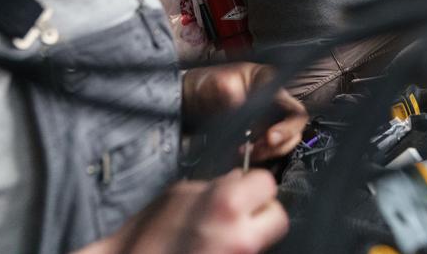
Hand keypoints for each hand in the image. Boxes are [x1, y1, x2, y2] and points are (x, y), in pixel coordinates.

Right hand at [76, 170, 287, 253]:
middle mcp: (241, 235)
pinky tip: (215, 248)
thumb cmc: (148, 233)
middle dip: (262, 212)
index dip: (254, 184)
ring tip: (222, 233)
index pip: (267, 183)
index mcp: (228, 203)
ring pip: (266, 241)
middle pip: (278, 217)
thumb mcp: (179, 193)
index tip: (244, 187)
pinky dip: (237, 249)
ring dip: (251, 233)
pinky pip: (249, 253)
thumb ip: (215, 185)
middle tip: (241, 213)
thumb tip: (239, 180)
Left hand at [183, 63, 307, 161]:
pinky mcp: (256, 136)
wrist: (186, 101)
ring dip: (265, 152)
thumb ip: (231, 95)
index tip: (269, 138)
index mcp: (269, 83)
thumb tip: (242, 107)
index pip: (292, 109)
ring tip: (243, 152)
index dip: (287, 127)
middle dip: (275, 144)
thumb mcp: (215, 84)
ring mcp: (266, 120)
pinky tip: (241, 155)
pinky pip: (266, 151)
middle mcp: (273, 102)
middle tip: (253, 149)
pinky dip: (256, 157)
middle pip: (292, 130)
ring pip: (280, 144)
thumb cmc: (201, 85)